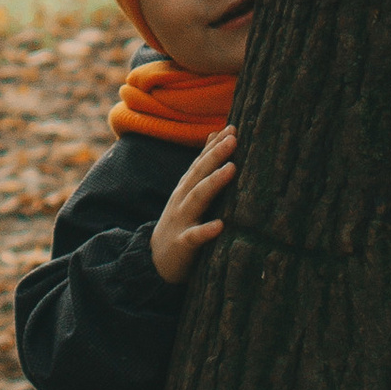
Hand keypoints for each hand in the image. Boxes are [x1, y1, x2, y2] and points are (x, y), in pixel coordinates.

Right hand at [151, 127, 235, 285]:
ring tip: (231, 169)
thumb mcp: (189, 192)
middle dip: (216, 155)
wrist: (157, 261)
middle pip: (199, 174)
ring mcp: (181, 220)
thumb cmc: (181, 222)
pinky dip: (206, 230)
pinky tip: (220, 226)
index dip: (215, 145)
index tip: (232, 128)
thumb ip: (202, 166)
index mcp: (186, 188)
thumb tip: (216, 135)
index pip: (200, 162)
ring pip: (197, 198)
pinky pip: (194, 237)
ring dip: (214, 182)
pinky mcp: (182, 244)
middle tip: (233, 139)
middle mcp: (183, 199)